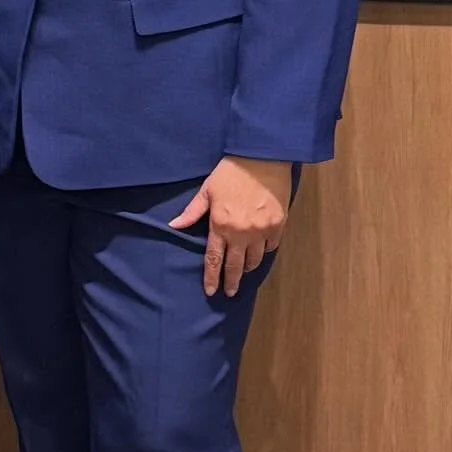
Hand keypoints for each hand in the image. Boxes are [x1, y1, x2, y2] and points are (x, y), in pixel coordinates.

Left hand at [169, 156, 291, 297]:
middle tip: (229, 293)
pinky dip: (264, 251)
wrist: (262, 158)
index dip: (212, 277)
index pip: (214, 259)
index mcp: (220, 224)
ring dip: (247, 267)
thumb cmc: (230, 172)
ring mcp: (261, 231)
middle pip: (235, 266)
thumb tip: (174, 225)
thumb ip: (192, 211)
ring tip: (242, 271)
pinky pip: (270, 247)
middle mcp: (241, 233)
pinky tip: (259, 250)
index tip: (211, 291)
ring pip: (254, 260)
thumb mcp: (207, 189)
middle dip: (231, 282)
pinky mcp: (277, 226)